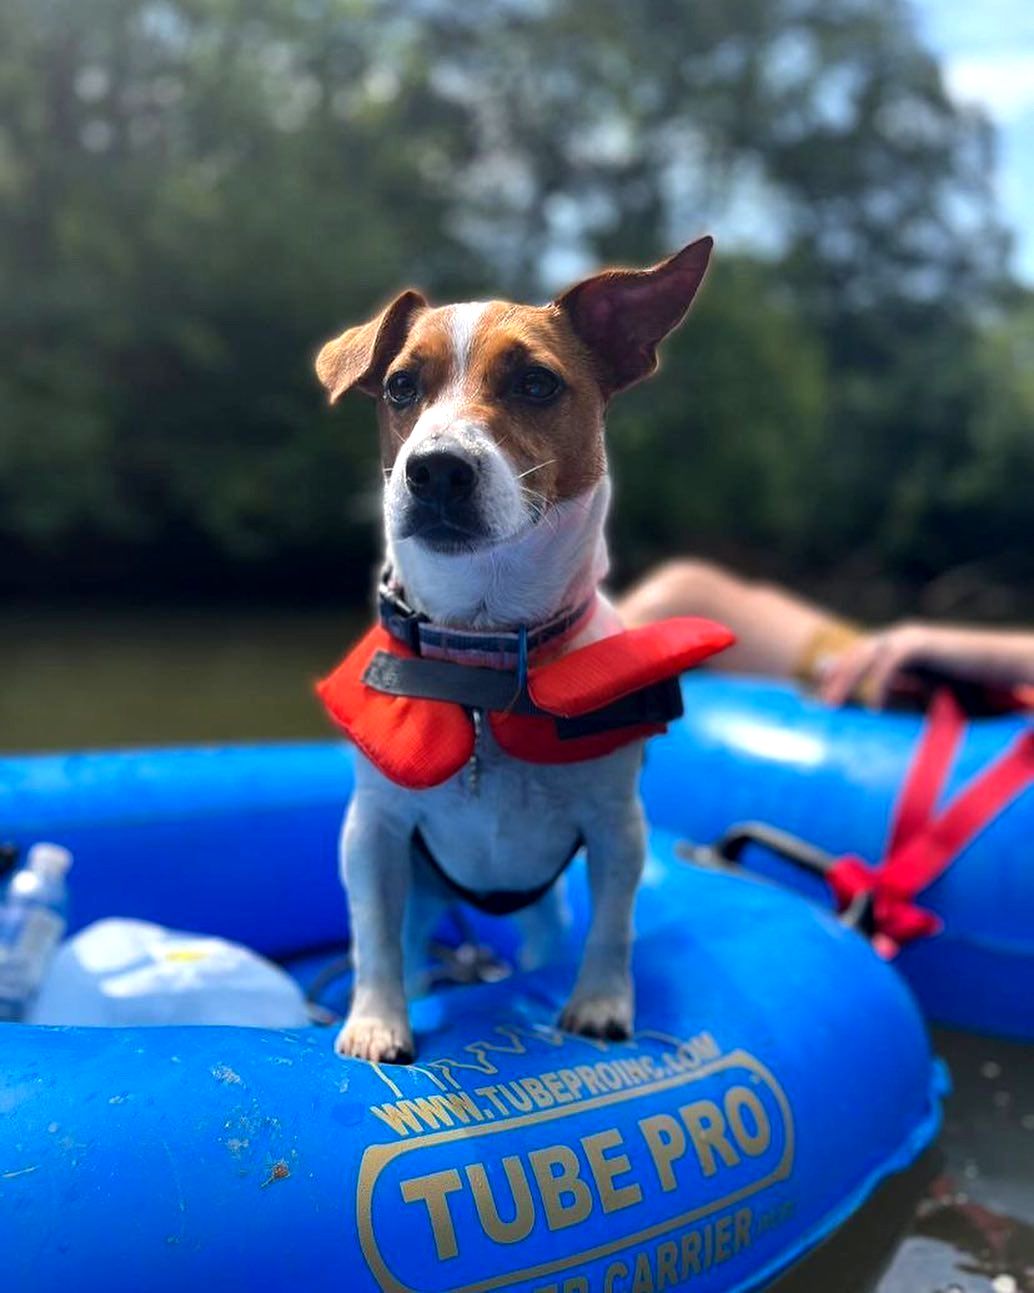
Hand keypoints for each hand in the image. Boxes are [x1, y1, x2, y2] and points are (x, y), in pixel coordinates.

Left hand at [818, 622, 1033, 708]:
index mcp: (897, 649)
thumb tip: (873, 707)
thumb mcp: (928, 694)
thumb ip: (901, 693)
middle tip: (815, 707)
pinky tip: (875, 707)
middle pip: (853, 657)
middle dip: (832, 680)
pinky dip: (879, 683)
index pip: (856, 661)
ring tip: (833, 706)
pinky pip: (890, 662)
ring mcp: (909, 637)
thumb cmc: (973, 685)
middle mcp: (898, 639)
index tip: (813, 699)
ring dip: (846, 681)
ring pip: (865, 656)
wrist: (1005, 668)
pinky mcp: (922, 642)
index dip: (834, 678)